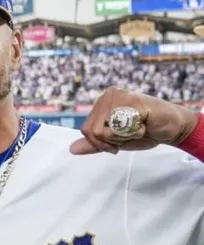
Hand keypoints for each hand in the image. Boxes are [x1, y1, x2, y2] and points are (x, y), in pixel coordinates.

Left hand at [70, 87, 198, 154]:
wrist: (173, 128)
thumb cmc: (145, 132)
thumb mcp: (115, 141)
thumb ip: (95, 143)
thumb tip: (71, 149)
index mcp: (101, 102)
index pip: (86, 130)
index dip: (101, 143)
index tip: (118, 141)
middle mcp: (108, 95)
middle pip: (91, 131)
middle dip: (112, 141)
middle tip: (131, 132)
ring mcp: (120, 95)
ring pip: (103, 130)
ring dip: (123, 137)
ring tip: (138, 127)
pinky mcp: (133, 101)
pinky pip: (122, 128)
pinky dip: (135, 133)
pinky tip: (146, 124)